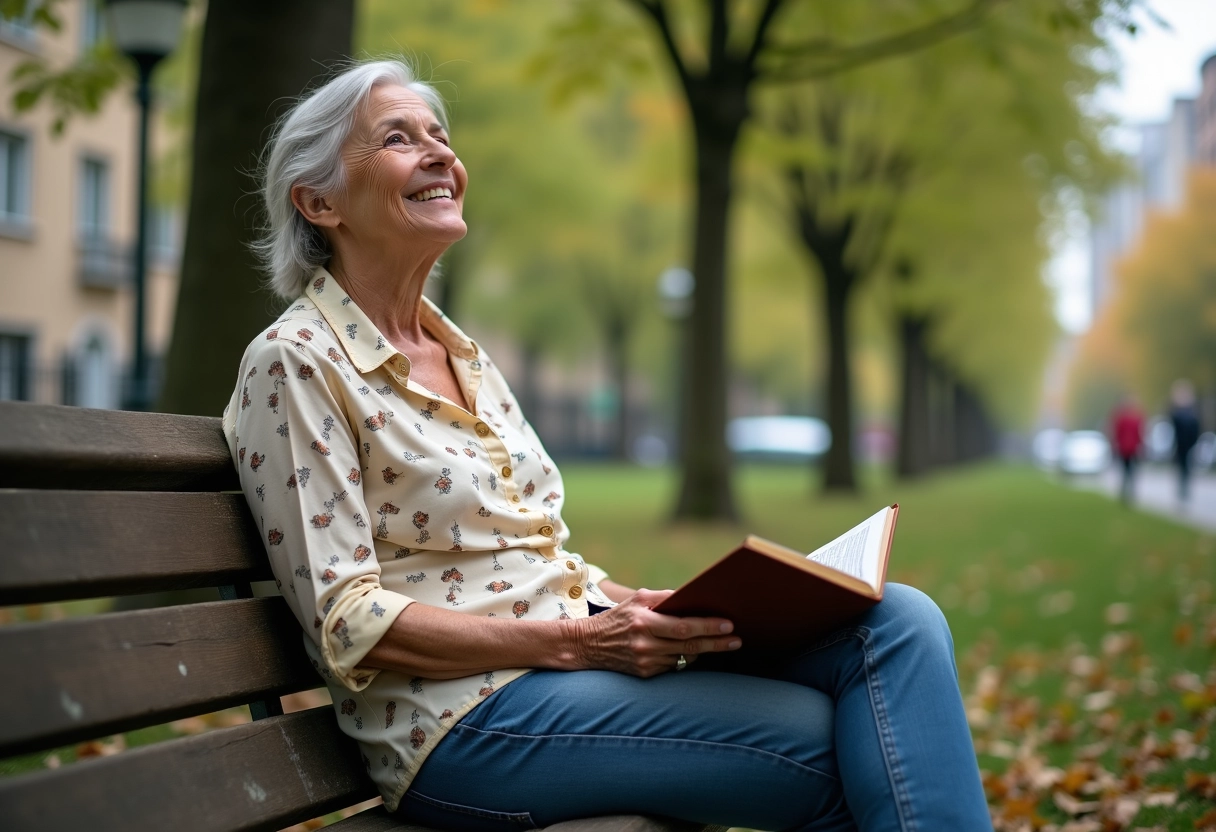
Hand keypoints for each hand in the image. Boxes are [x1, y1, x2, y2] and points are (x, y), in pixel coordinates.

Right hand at [564, 589, 740, 676]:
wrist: (588, 645)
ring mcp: (645, 662)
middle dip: (716, 643)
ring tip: (720, 643)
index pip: (683, 626)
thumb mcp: (637, 600)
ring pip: (684, 657)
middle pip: (689, 645)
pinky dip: (684, 657)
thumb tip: (691, 596)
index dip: (708, 626)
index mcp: (644, 622)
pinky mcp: (645, 674)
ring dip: (702, 650)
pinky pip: (673, 666)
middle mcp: (645, 644)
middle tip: (736, 640)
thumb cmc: (618, 617)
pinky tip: (693, 650)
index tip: (728, 625)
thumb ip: (664, 598)